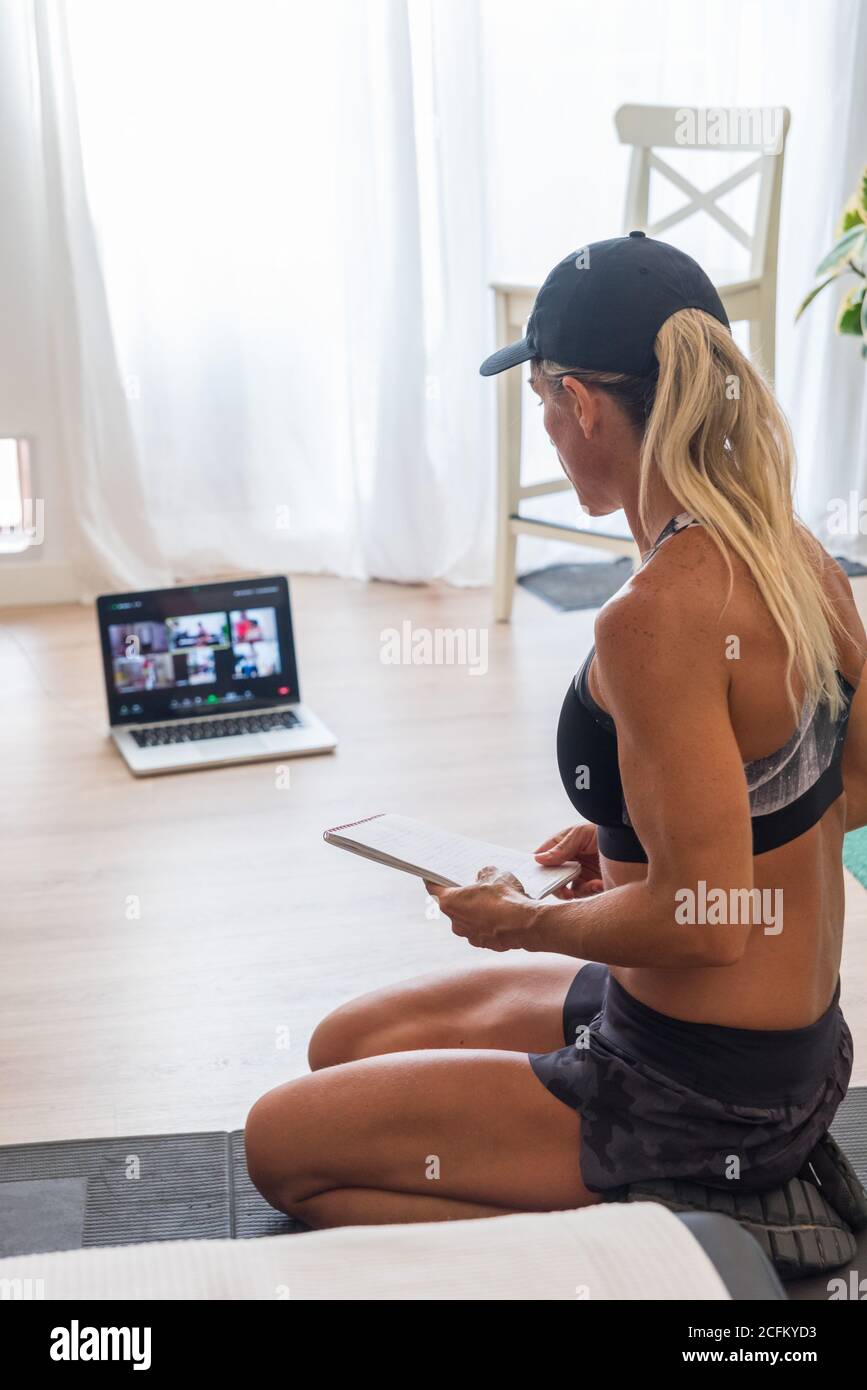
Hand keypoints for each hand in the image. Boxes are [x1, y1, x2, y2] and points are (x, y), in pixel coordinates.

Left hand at [424, 866, 541, 952]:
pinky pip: (483, 929)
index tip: (431, 875)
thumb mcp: (495, 874)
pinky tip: (502, 913)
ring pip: (469, 918)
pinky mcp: (485, 944)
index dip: (432, 880)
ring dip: (477, 910)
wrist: (526, 925)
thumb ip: (484, 874)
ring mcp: (470, 936)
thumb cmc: (506, 897)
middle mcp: (456, 922)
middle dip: (462, 895)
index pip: (433, 888)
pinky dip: (489, 921)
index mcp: (450, 902)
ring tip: (493, 899)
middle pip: (452, 905)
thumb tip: (483, 876)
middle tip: (473, 885)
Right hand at [534, 824, 603, 898]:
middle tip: (554, 886)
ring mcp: (584, 875)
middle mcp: (573, 862)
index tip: (532, 874)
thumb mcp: (581, 834)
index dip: (537, 864)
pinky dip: (588, 891)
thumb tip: (538, 860)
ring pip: (566, 889)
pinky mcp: (596, 887)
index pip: (545, 856)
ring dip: (569, 890)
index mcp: (566, 846)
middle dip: (552, 882)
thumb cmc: (606, 832)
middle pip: (553, 876)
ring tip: (579, 887)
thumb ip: (560, 848)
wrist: (634, 844)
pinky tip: (598, 884)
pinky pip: (584, 894)